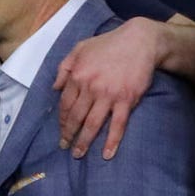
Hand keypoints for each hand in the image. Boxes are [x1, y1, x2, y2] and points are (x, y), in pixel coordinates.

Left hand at [54, 17, 158, 159]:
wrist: (140, 41)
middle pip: (76, 117)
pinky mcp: (126, 100)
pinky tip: (107, 154)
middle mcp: (90, 87)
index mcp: (78, 75)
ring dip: (84, 142)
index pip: (65, 103)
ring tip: (78, 154)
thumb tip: (54, 88)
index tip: (61, 130)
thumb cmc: (109, 43)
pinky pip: (117, 125)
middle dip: (68, 135)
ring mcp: (109, 95)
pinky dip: (112, 141)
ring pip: (92, 124)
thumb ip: (64, 67)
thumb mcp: (80, 48)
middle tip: (65, 147)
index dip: (62, 120)